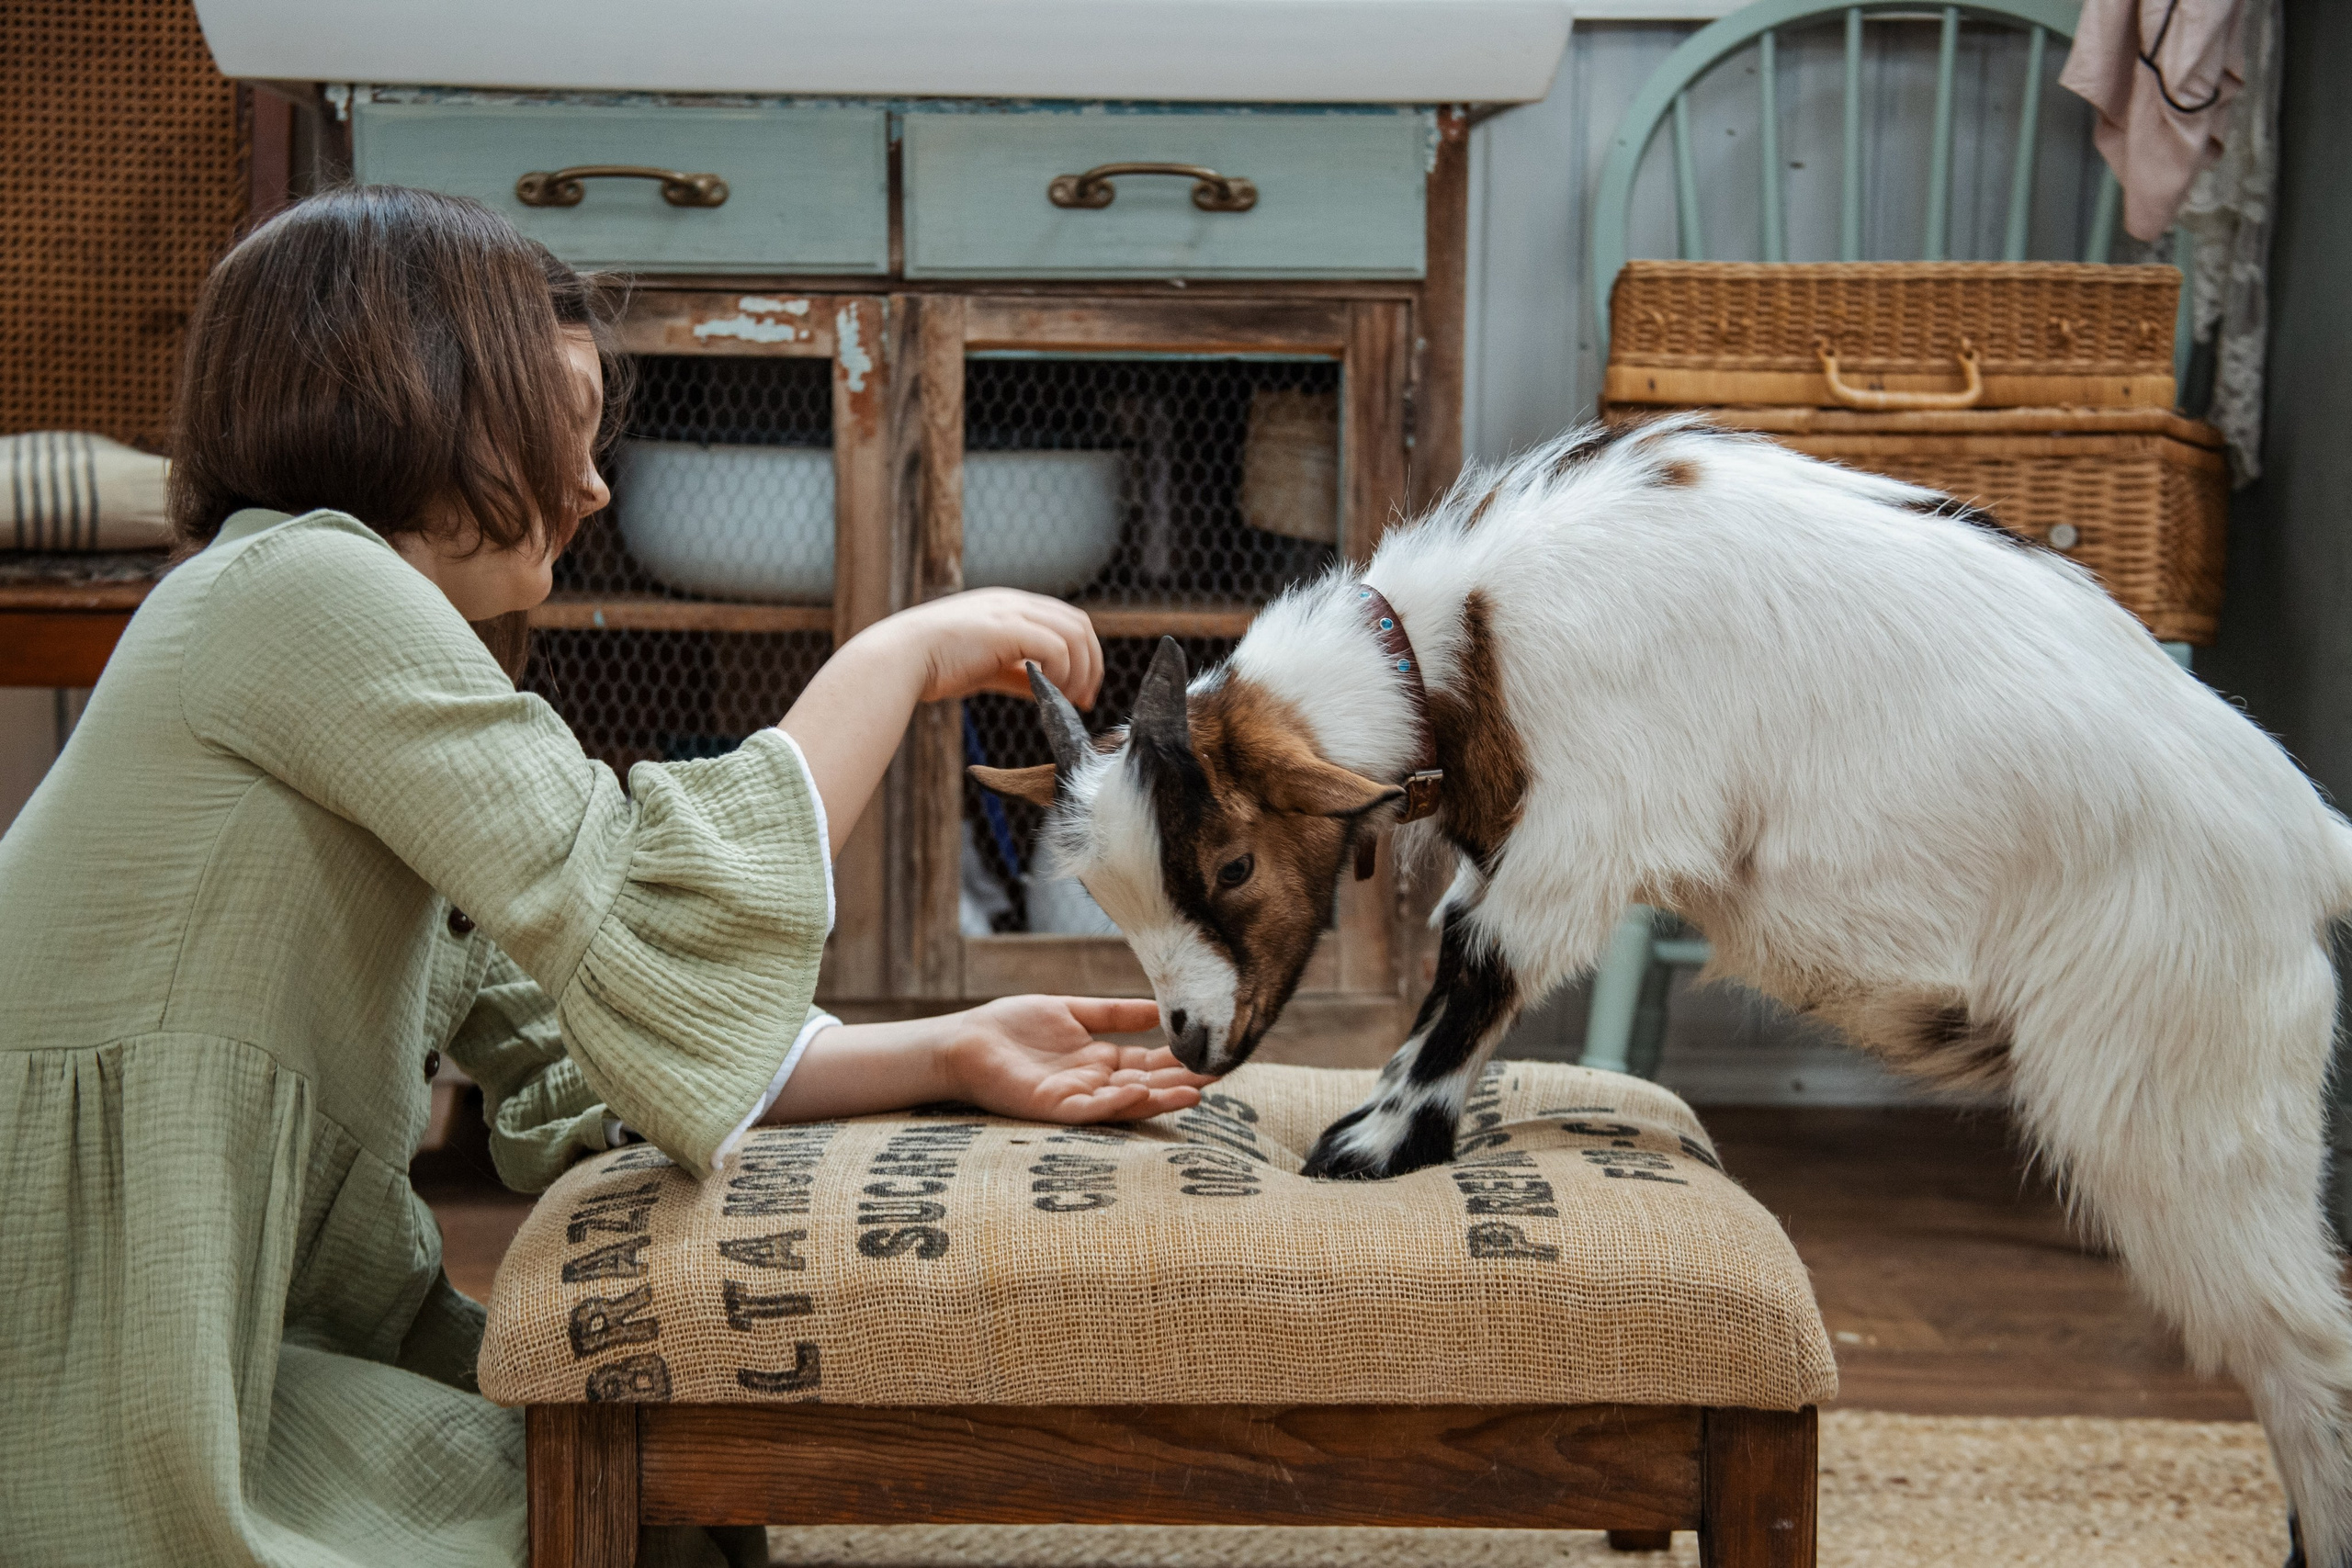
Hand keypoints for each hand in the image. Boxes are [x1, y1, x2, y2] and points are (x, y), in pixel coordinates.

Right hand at [874, 588, 1103, 707]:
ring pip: (1075, 634)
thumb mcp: (987, 668)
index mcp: (1010, 606)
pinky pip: (1057, 647)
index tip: (1081, 692)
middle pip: (1080, 624)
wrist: (898, 659)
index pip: (1066, 621)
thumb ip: (1019, 674)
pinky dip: (1062, 672)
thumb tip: (1051, 693)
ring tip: (1066, 699)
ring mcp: (1011, 611)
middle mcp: (1015, 602)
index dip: (1084, 656)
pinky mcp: (1006, 628)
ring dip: (1079, 671)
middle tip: (1084, 698)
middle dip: (1091, 664)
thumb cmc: (934, 666)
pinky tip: (1048, 692)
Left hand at [944, 996, 1212, 1122]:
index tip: (1212, 1056)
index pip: (1148, 1063)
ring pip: (1125, 1102)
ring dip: (1159, 1099)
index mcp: (1099, 1060)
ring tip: (1193, 1094)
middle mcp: (1094, 1083)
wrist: (965, 1042)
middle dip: (1180, 1082)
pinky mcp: (1052, 1108)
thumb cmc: (1011, 1027)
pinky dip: (1116, 1103)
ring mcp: (1075, 1098)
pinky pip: (1090, 1109)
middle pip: (1146, 1084)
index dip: (1179, 1061)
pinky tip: (1140, 1092)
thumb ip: (1112, 1014)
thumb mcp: (1071, 1012)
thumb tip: (1158, 1010)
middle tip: (1218, 1077)